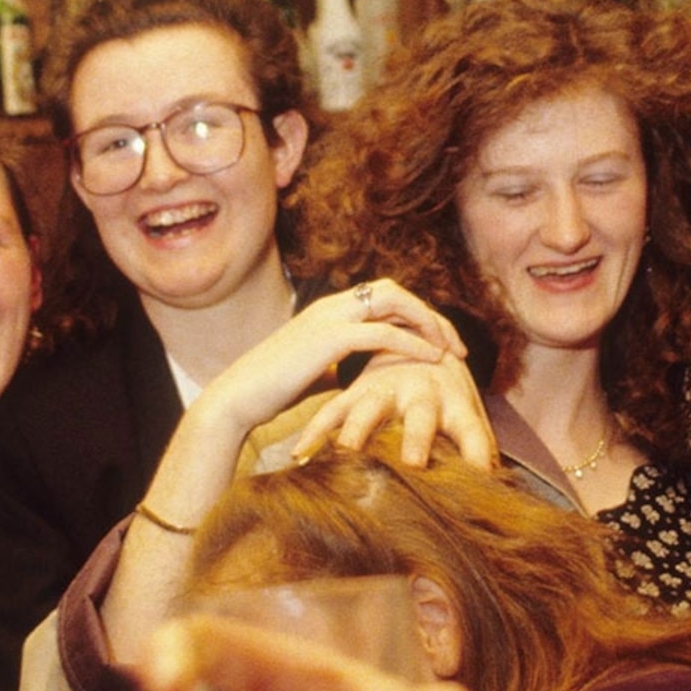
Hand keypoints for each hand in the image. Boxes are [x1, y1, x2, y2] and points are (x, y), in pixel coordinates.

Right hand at [174, 279, 462, 467]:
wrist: (236, 399)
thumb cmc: (270, 392)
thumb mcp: (312, 374)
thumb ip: (336, 369)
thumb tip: (354, 381)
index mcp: (327, 311)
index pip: (383, 297)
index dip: (415, 316)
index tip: (439, 344)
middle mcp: (330, 306)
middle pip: (394, 291)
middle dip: (429, 314)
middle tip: (454, 345)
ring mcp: (329, 318)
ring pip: (393, 300)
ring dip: (428, 323)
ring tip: (450, 351)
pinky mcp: (329, 339)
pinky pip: (383, 332)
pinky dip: (412, 342)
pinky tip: (432, 359)